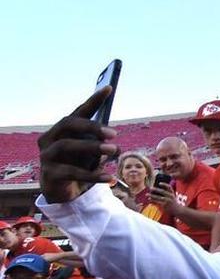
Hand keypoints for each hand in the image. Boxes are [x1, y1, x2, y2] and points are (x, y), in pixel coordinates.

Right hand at [38, 87, 118, 202]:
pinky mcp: (49, 174)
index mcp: (63, 129)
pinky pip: (70, 172)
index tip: (109, 88)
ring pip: (66, 145)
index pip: (79, 111)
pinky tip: (109, 177)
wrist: (62, 191)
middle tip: (114, 134)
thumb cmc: (78, 164)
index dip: (93, 100)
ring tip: (114, 150)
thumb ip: (97, 140)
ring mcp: (46, 155)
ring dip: (92, 147)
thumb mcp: (90, 150)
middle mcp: (51, 138)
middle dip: (91, 126)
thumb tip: (110, 134)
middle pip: (68, 124)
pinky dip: (92, 174)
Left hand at [150, 182, 177, 209]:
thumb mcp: (172, 197)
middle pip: (162, 191)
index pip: (169, 187)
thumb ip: (167, 193)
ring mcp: (167, 200)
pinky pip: (157, 202)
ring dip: (152, 195)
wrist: (178, 210)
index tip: (159, 183)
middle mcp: (170, 196)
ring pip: (158, 197)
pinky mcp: (165, 205)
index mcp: (172, 193)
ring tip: (147, 194)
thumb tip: (156, 190)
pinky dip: (153, 200)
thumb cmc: (173, 202)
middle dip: (156, 189)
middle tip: (150, 188)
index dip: (164, 184)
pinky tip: (149, 199)